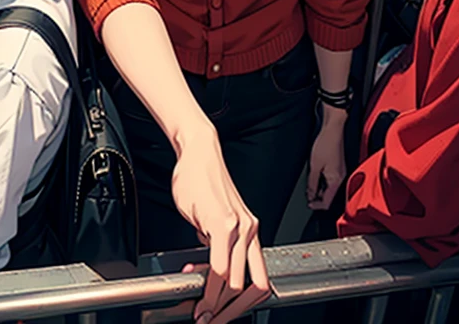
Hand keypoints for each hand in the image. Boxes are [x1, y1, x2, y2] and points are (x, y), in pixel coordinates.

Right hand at [171, 126, 270, 323]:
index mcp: (251, 232)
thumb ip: (215, 243)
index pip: (259, 282)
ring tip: (202, 313)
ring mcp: (238, 227)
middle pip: (251, 288)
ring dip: (218, 304)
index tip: (223, 315)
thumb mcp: (213, 218)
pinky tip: (200, 291)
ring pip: (237, 282)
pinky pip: (221, 266)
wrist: (199, 152)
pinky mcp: (222, 223)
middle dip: (229, 312)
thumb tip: (208, 268)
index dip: (243, 306)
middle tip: (210, 320)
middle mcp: (250, 231)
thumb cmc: (203, 181)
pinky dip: (211, 286)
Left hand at [306, 111, 347, 211]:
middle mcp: (340, 178)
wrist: (332, 129)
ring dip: (319, 188)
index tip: (308, 204)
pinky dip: (322, 181)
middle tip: (306, 193)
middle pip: (328, 196)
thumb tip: (310, 195)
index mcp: (336, 181)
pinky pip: (330, 180)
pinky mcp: (337, 167)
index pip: (327, 201)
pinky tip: (315, 175)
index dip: (316, 205)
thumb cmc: (326, 144)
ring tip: (309, 183)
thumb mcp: (314, 165)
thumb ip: (312, 183)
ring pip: (329, 188)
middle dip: (317, 196)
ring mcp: (339, 173)